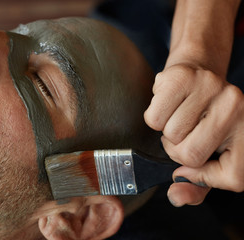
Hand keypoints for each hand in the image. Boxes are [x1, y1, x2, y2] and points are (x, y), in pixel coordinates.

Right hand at [144, 63, 243, 205]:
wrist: (195, 71)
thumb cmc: (202, 117)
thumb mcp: (211, 154)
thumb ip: (198, 184)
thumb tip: (176, 196)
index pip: (233, 177)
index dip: (208, 176)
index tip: (199, 161)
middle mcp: (236, 106)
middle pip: (190, 155)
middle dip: (177, 149)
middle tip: (185, 132)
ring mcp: (210, 88)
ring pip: (170, 136)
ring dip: (165, 132)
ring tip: (177, 115)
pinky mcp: (182, 78)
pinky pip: (154, 119)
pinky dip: (154, 117)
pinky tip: (167, 104)